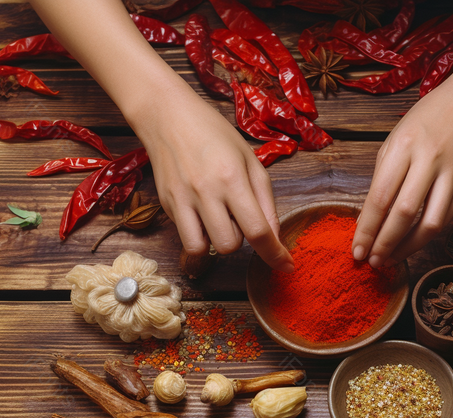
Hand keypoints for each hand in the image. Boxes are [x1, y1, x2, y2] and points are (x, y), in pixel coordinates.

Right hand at [129, 80, 293, 272]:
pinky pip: (185, 237)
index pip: (258, 230)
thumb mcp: (250, 160)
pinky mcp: (166, 204)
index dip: (274, 254)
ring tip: (219, 218)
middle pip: (229, 245)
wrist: (168, 117)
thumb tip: (274, 237)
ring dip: (217, 241)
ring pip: (202, 249)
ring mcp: (181, 199)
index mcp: (232, 177)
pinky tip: (202, 216)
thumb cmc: (214, 135)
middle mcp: (205, 191)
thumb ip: (265, 200)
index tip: (286, 266)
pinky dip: (199, 236)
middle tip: (238, 217)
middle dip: (240, 241)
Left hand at [351, 67, 452, 267]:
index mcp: (403, 147)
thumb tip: (370, 217)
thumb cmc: (428, 118)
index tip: (357, 249)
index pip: (380, 197)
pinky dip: (426, 236)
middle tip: (371, 262)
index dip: (367, 229)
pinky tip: (412, 244)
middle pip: (404, 213)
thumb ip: (383, 176)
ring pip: (430, 223)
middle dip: (384, 243)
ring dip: (408, 248)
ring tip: (390, 260)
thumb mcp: (395, 138)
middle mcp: (428, 161)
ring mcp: (451, 174)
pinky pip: (445, 218)